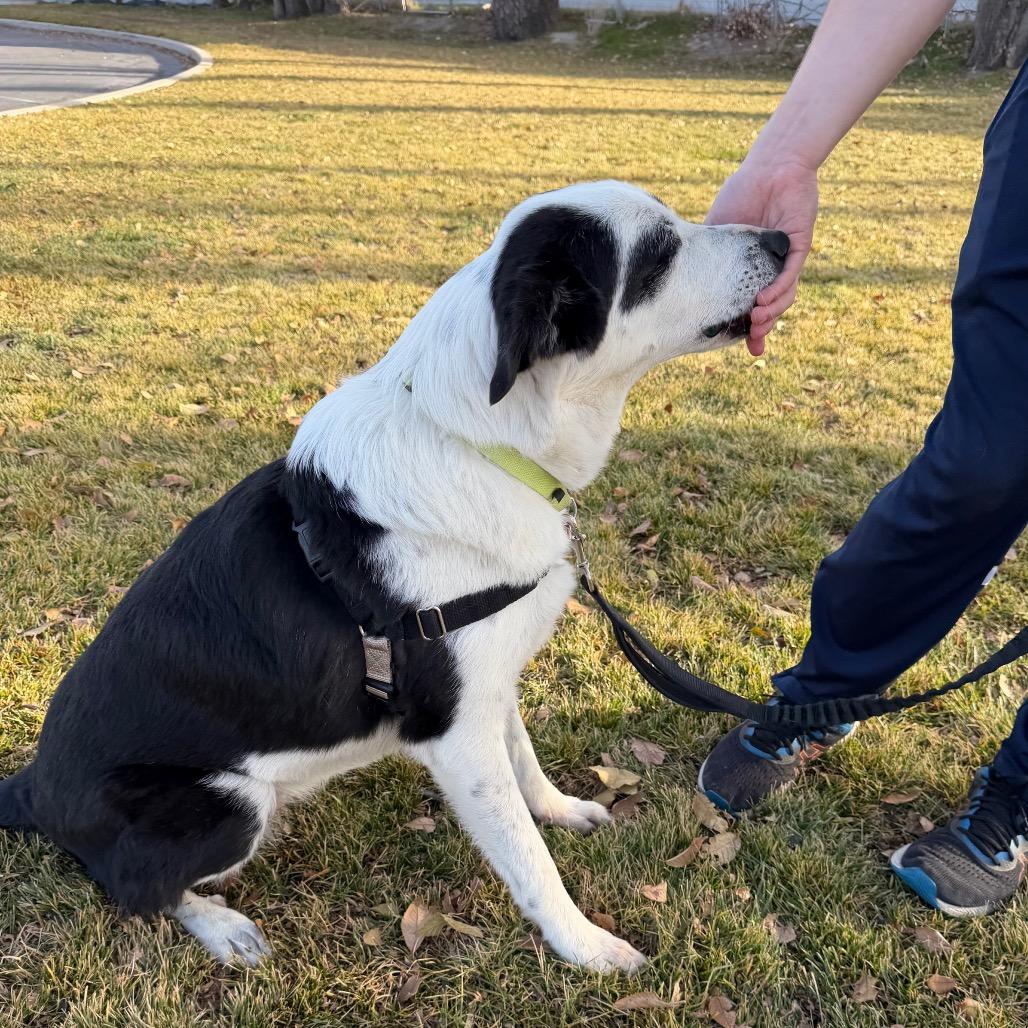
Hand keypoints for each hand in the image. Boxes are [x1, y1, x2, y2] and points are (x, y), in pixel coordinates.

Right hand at [705, 158, 818, 355]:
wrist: (770, 167)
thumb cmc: (743, 194)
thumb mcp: (717, 235)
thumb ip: (707, 257)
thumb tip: (682, 282)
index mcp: (753, 271)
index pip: (751, 304)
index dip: (748, 328)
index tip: (741, 347)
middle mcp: (773, 269)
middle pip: (772, 307)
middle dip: (763, 328)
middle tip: (752, 342)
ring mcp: (787, 259)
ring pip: (784, 296)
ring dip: (771, 313)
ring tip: (755, 322)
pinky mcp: (799, 246)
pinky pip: (791, 275)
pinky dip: (778, 290)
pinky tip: (763, 301)